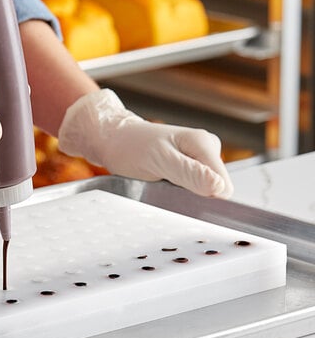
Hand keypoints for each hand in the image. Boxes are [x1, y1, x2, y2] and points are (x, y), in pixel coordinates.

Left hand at [58, 89, 232, 197]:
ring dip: (182, 195)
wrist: (112, 138)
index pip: (224, 186)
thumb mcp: (158, 160)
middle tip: (164, 187)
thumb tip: (219, 187)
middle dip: (193, 197)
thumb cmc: (130, 146)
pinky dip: (176, 192)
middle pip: (215, 190)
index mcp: (204, 144)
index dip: (206, 199)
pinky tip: (161, 184)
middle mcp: (206, 149)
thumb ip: (189, 173)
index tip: (181, 196)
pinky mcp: (188, 166)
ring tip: (160, 183)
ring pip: (203, 191)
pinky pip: (192, 188)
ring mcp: (197, 158)